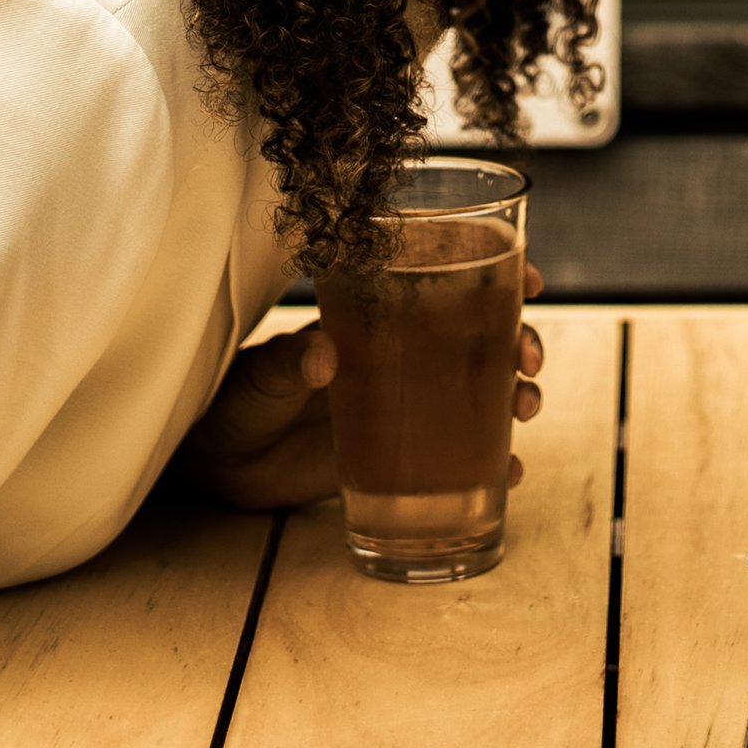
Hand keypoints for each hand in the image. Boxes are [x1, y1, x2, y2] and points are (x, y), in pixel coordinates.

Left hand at [179, 269, 549, 510]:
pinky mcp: (399, 456)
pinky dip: (491, 463)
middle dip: (517, 340)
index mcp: (372, 320)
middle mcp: (398, 357)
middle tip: (527, 359)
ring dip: (515, 395)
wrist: (219, 464)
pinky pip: (458, 458)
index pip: (441, 282)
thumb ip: (288, 361)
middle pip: (478, 338)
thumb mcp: (259, 374)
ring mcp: (402, 406)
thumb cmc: (235, 400)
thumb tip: (323, 354)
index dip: (493, 274)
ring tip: (524, 410)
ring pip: (479, 392)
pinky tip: (511, 473)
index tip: (527, 279)